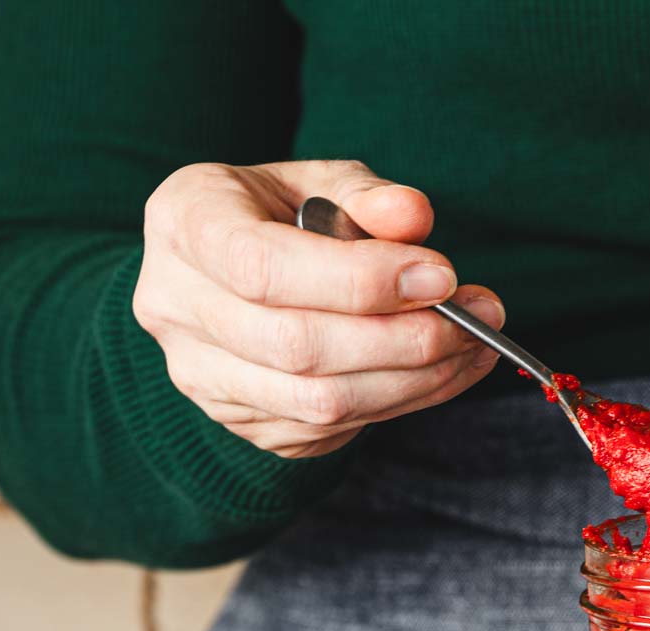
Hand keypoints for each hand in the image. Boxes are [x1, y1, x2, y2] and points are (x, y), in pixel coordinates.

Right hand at [134, 159, 503, 456]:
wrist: (220, 278)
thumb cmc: (272, 216)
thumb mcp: (312, 182)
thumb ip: (363, 195)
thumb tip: (415, 217)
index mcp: (184, 224)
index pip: (264, 267)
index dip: (359, 279)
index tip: (440, 274)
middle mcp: (176, 308)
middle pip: (297, 346)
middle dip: (402, 337)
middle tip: (473, 316)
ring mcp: (205, 379)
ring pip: (319, 402)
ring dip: (413, 380)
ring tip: (473, 344)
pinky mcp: (246, 425)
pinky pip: (333, 429)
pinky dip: (402, 402)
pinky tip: (444, 371)